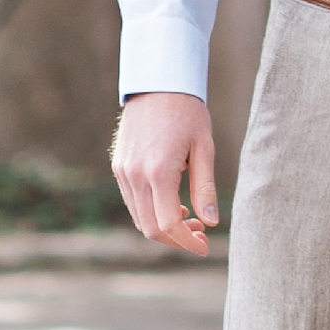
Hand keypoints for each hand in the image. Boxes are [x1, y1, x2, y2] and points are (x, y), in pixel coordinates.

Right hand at [113, 92, 219, 255]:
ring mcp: (123, 171)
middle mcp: (134, 175)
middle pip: (150, 228)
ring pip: (139, 217)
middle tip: (201, 234)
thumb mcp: (204, 148)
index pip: (168, 224)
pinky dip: (151, 211)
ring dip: (163, 227)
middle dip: (176, 239)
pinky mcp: (119, 167)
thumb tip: (210, 223)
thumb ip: (205, 188)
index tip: (205, 246)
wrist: (158, 83)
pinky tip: (172, 203)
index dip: (187, 242)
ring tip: (190, 218)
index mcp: (158, 171)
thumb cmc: (187, 112)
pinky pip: (133, 201)